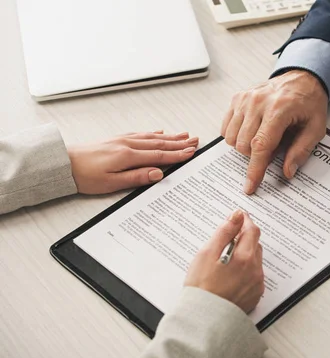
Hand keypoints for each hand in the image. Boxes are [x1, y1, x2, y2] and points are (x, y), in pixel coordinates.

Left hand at [68, 131, 197, 193]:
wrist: (63, 163)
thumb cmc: (85, 176)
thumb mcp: (112, 183)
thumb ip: (137, 177)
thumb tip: (158, 173)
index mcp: (128, 156)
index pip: (159, 155)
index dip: (177, 155)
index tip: (192, 153)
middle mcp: (127, 145)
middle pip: (159, 143)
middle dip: (179, 143)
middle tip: (195, 140)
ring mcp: (122, 140)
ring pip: (152, 137)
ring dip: (170, 136)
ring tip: (184, 135)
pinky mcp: (116, 140)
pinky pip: (140, 134)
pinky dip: (153, 133)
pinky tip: (159, 132)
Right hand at [185, 210, 264, 313]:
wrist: (203, 320)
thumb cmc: (201, 288)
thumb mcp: (207, 254)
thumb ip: (224, 232)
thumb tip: (236, 216)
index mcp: (245, 258)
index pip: (252, 231)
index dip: (245, 221)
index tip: (238, 218)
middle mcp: (255, 271)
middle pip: (255, 245)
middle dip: (244, 239)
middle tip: (227, 241)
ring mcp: (256, 285)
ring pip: (255, 261)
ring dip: (245, 255)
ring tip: (225, 261)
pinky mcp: (254, 296)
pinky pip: (254, 276)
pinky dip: (245, 271)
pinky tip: (229, 276)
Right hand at [221, 70, 327, 193]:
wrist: (301, 78)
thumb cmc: (309, 102)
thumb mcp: (316, 128)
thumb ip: (301, 151)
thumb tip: (287, 172)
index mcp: (279, 109)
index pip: (261, 146)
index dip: (255, 170)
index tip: (250, 186)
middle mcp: (258, 102)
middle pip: (244, 145)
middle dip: (256, 156)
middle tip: (274, 146)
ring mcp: (245, 99)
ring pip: (232, 138)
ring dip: (245, 146)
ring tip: (264, 137)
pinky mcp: (237, 98)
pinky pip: (226, 127)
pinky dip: (237, 136)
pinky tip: (252, 131)